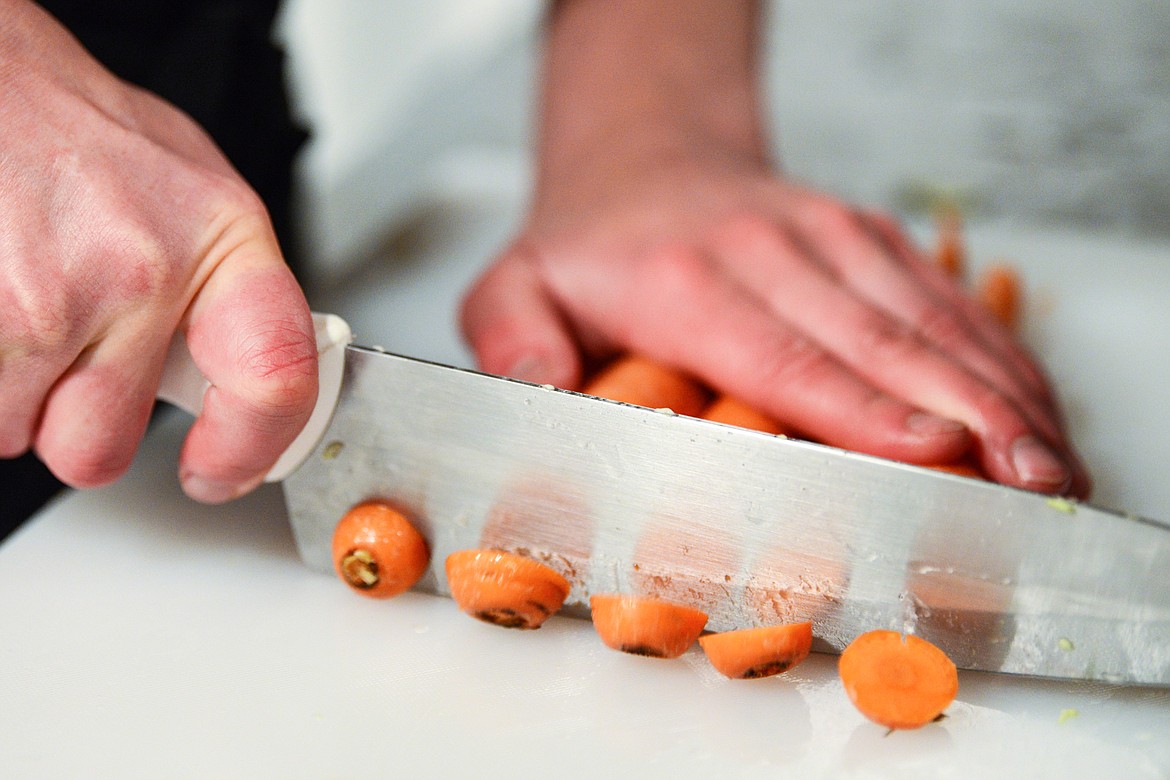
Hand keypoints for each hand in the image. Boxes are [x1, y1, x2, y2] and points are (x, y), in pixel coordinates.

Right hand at [0, 1, 316, 501]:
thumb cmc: (83, 134)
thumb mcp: (193, 199)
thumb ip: (223, 295)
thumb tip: (248, 379)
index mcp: (221, 241)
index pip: (274, 379)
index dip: (249, 449)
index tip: (221, 471)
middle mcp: (141, 272)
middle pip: (99, 446)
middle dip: (73, 422)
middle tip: (71, 354)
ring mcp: (46, 297)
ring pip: (18, 431)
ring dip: (16, 390)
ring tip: (24, 302)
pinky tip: (0, 300)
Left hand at [460, 0, 1088, 496]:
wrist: (645, 159)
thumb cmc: (588, 245)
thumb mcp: (512, 287)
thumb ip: (513, 340)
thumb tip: (542, 394)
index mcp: (683, 276)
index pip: (780, 351)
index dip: (857, 406)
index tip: (927, 448)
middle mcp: (768, 248)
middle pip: (876, 339)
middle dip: (960, 413)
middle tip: (1023, 478)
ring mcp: (829, 236)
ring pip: (927, 318)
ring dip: (997, 391)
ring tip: (1049, 460)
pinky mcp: (868, 238)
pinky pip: (943, 298)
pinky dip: (995, 354)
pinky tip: (1031, 406)